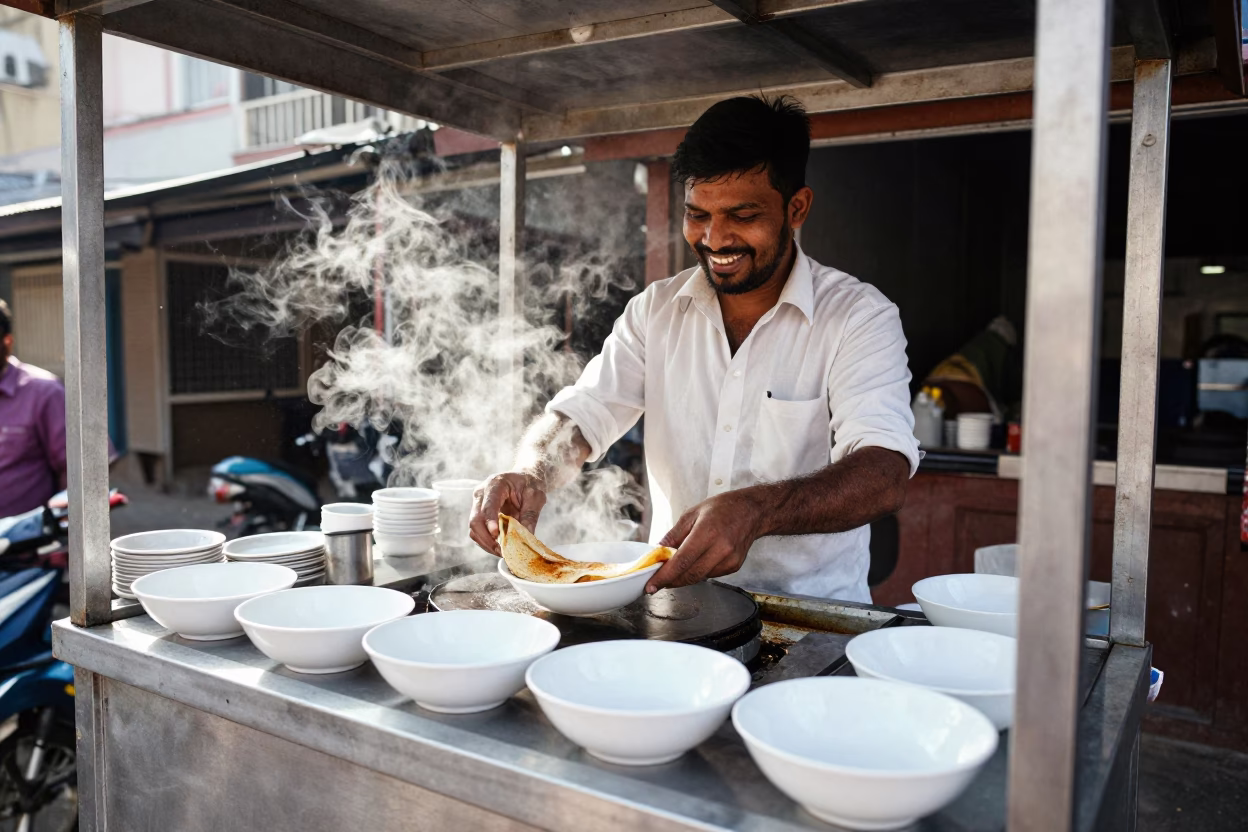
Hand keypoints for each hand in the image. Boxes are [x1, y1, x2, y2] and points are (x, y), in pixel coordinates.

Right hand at [469, 472, 547, 554]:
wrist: (525, 478)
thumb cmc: (530, 484)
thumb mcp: (536, 497)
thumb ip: (530, 515)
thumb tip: (526, 536)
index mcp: (495, 484)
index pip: (488, 505)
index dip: (490, 521)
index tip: (497, 535)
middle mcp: (481, 494)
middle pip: (476, 520)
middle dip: (487, 538)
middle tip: (502, 550)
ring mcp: (478, 504)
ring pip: (474, 529)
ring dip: (486, 543)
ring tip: (502, 552)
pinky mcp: (479, 514)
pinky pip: (478, 532)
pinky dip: (487, 542)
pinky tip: (499, 547)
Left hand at [647, 492, 765, 592]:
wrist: (752, 511)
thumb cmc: (722, 508)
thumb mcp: (692, 514)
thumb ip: (673, 536)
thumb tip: (657, 552)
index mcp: (707, 532)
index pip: (682, 561)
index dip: (664, 576)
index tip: (651, 585)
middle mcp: (720, 548)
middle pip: (690, 575)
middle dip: (670, 581)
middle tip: (657, 582)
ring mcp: (729, 560)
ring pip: (699, 578)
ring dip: (683, 577)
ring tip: (674, 569)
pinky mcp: (734, 566)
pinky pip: (710, 575)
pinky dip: (698, 572)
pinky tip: (696, 562)